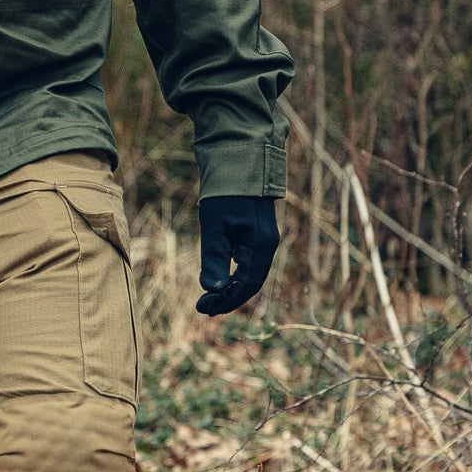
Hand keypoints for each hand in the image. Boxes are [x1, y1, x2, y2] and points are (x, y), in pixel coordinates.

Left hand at [196, 195, 278, 315]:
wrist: (239, 162)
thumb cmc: (225, 195)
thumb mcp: (215, 228)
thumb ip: (214, 259)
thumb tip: (212, 289)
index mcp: (261, 246)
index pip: (246, 286)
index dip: (226, 301)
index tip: (204, 309)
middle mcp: (268, 245)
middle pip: (251, 283)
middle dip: (228, 298)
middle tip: (204, 308)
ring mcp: (265, 239)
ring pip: (251, 274)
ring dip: (231, 288)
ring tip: (210, 297)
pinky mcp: (258, 232)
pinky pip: (250, 262)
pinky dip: (235, 274)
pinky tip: (221, 277)